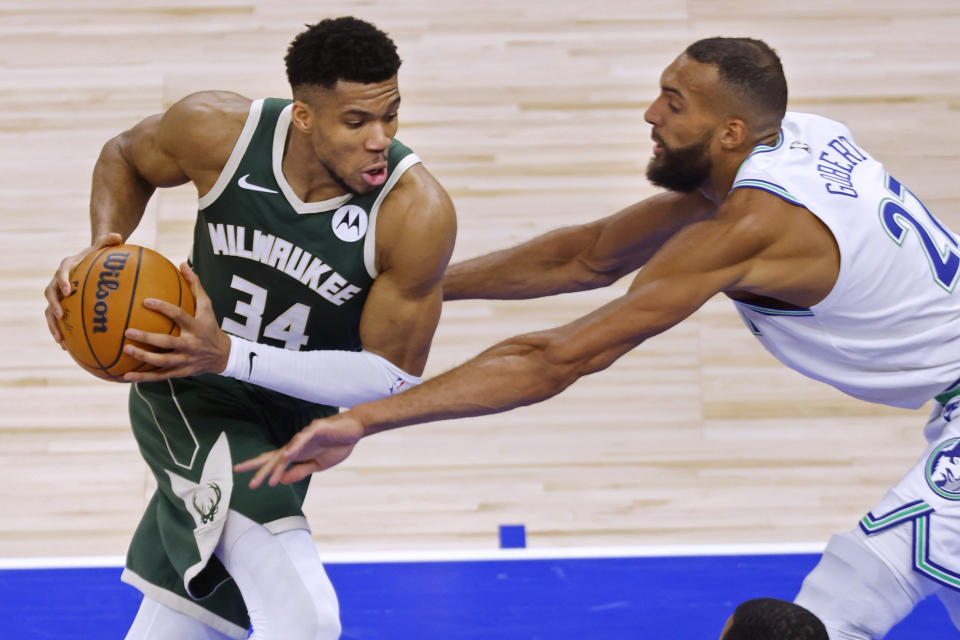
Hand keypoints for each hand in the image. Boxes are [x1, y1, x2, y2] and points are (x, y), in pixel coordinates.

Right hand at [44, 232, 123, 347]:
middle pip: (50, 294)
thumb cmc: (97, 255)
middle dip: (54, 306)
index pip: (62, 272)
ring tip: (60, 339)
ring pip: (50, 311)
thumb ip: (108, 241)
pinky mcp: (61, 307)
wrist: (88, 262)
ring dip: (54, 325)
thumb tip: (118, 235)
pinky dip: (62, 332)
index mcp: (68, 267)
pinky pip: (58, 321)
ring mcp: (58, 296)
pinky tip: (67, 347)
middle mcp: (58, 282)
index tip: (68, 290)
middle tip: (60, 316)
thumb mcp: (102, 247)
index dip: (63, 281)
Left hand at [122, 263, 231, 381]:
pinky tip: (125, 376)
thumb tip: (182, 264)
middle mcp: (190, 344)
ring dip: (143, 357)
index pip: (179, 316)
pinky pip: (159, 376)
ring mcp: (185, 360)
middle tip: (127, 331)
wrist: (223, 356)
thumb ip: (194, 286)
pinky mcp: (180, 372)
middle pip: (167, 342)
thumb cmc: (210, 326)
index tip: (145, 301)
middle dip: (147, 338)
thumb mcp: (207, 307)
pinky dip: (143, 378)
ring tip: (125, 349)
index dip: (163, 309)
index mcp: (196, 327)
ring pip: (162, 361)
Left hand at [234, 412, 364, 487]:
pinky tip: (288, 455)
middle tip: (251, 485)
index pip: (276, 463)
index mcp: (298, 453)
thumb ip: (301, 471)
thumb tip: (281, 480)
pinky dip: (295, 446)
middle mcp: (297, 444)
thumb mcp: (319, 465)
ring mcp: (305, 435)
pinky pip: (303, 439)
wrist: (355, 429)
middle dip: (262, 471)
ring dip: (278, 466)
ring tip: (270, 480)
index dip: (262, 471)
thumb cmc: (337, 444)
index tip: (250, 483)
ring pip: (287, 451)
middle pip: (276, 458)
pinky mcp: (316, 429)